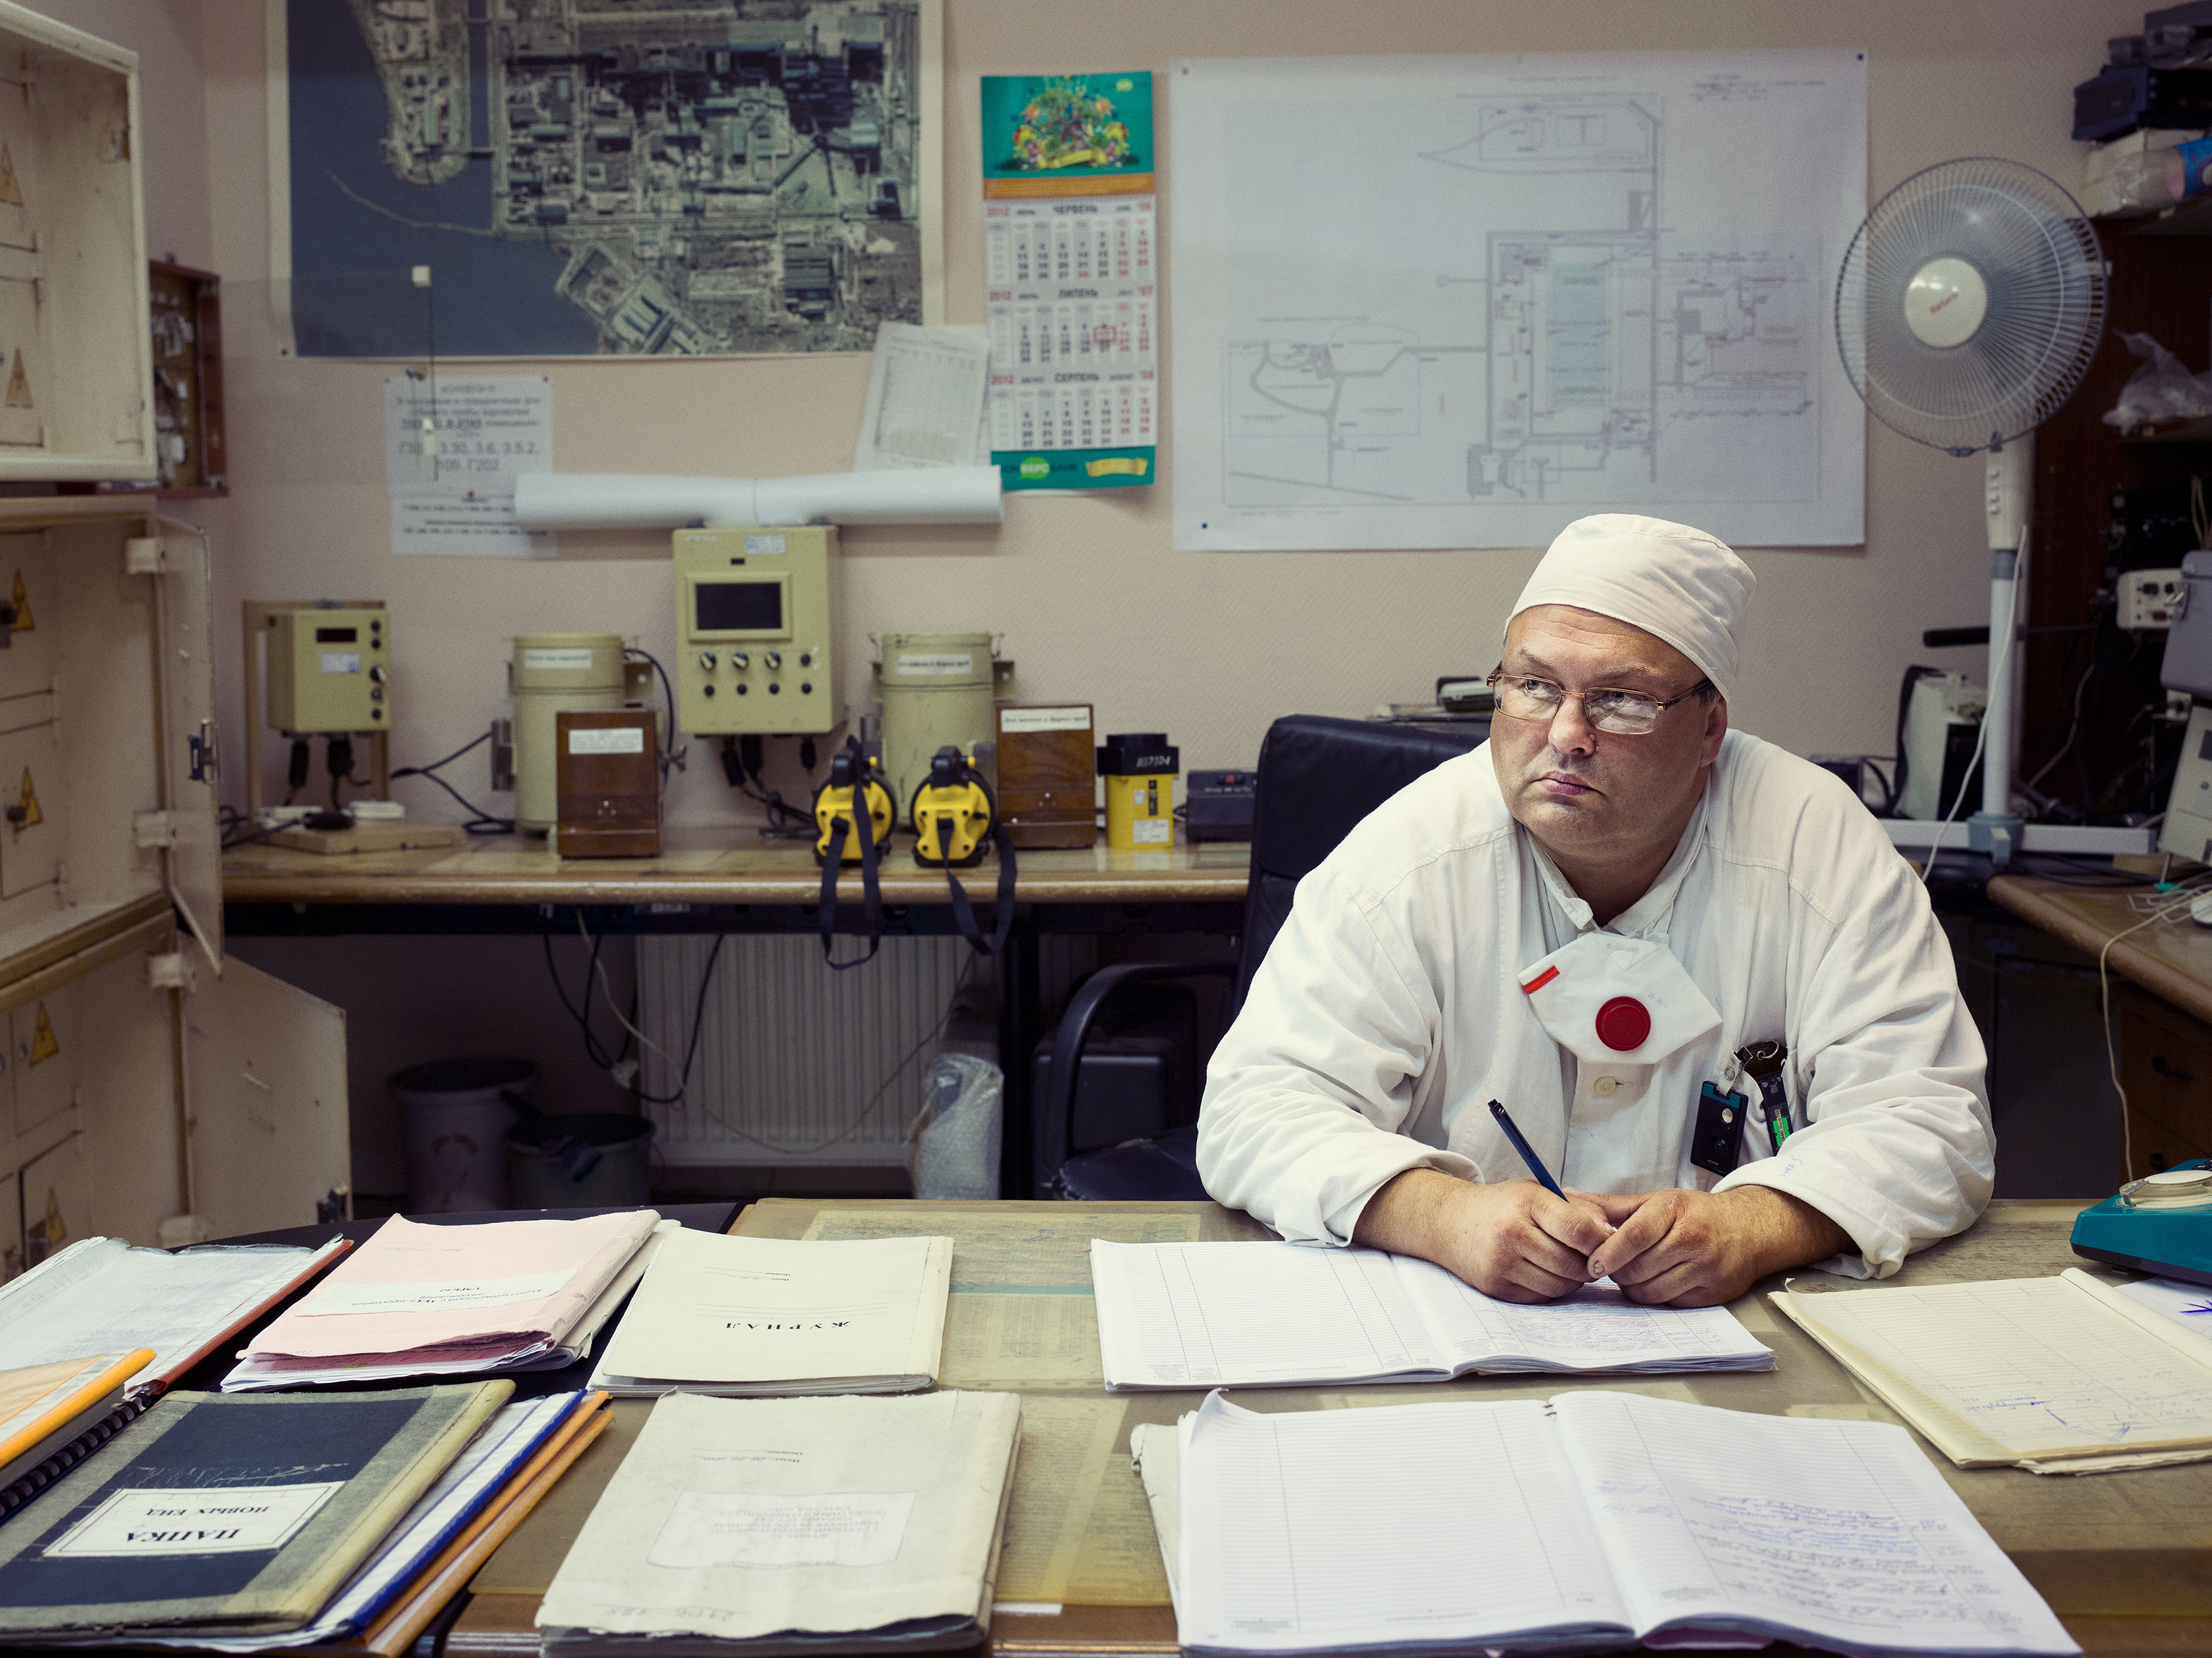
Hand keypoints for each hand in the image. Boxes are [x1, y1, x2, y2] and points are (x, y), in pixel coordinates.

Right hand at [1355, 1168, 1614, 1302]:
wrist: (1450, 1221)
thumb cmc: (1503, 1205)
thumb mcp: (1537, 1191)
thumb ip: (1577, 1209)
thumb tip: (1614, 1236)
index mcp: (1527, 1201)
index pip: (1580, 1229)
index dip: (1602, 1241)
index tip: (1608, 1243)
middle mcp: (1512, 1232)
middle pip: (1573, 1264)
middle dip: (1589, 1265)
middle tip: (1590, 1258)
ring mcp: (1502, 1263)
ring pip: (1560, 1286)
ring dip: (1572, 1279)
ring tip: (1565, 1262)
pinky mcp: (1497, 1287)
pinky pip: (1541, 1297)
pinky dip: (1551, 1288)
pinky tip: (1545, 1271)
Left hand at [1582, 1185, 1849, 1306]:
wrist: (1748, 1230)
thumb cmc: (1694, 1214)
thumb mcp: (1655, 1201)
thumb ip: (1611, 1205)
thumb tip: (1566, 1197)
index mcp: (1674, 1211)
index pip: (1634, 1235)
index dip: (1609, 1252)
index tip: (1592, 1263)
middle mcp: (1692, 1239)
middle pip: (1638, 1268)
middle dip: (1618, 1271)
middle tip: (1613, 1266)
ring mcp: (1705, 1268)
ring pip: (1651, 1291)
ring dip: (1634, 1287)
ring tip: (1633, 1273)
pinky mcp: (1712, 1293)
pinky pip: (1670, 1303)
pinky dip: (1655, 1296)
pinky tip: (1655, 1282)